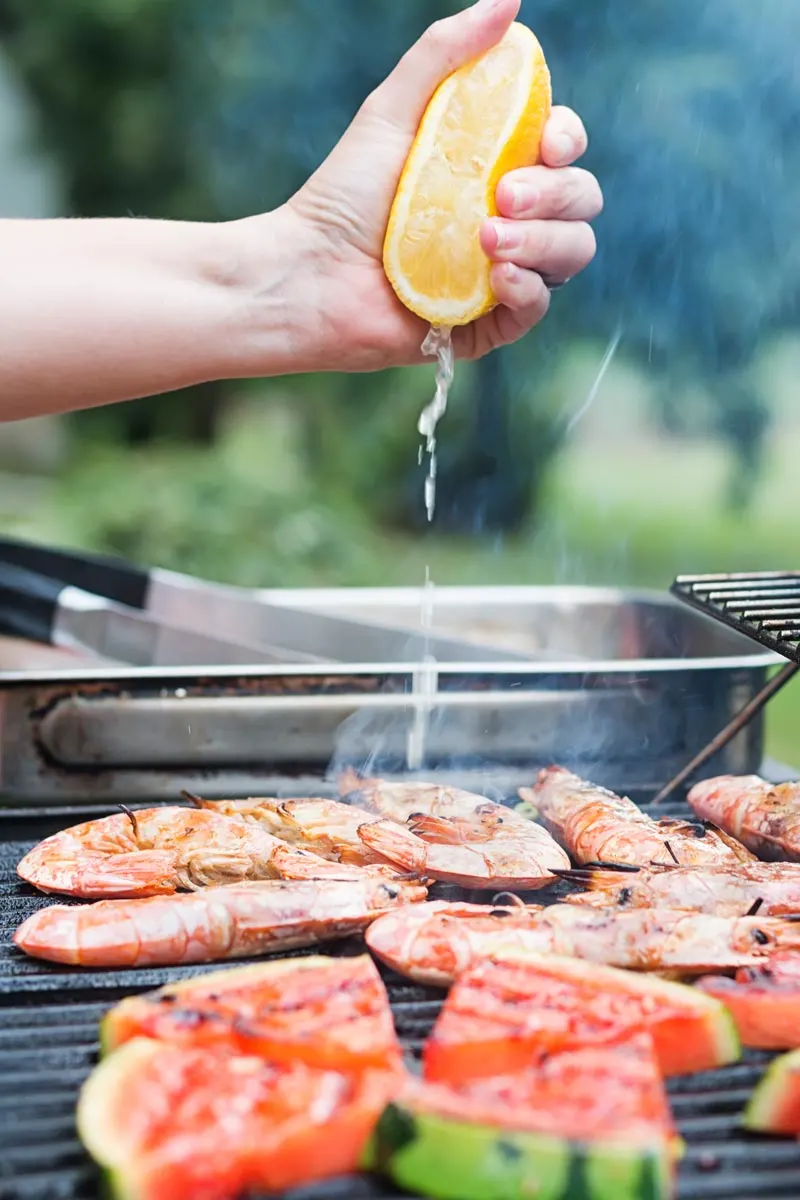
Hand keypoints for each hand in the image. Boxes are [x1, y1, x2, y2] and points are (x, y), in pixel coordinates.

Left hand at [269, 0, 601, 371]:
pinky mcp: (483, 325)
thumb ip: (445, 52)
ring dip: (544, 241)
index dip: (569, 142)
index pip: (564, 153)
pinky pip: (535, 309)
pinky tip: (499, 275)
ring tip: (487, 239)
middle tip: (502, 195)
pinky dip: (529, 290)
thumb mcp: (393, 109)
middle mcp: (506, 221)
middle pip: (580, 202)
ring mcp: (498, 274)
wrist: (309, 272)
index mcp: (494, 169)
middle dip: (557, 194)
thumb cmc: (344, 194)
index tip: (548, 142)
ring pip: (570, 254)